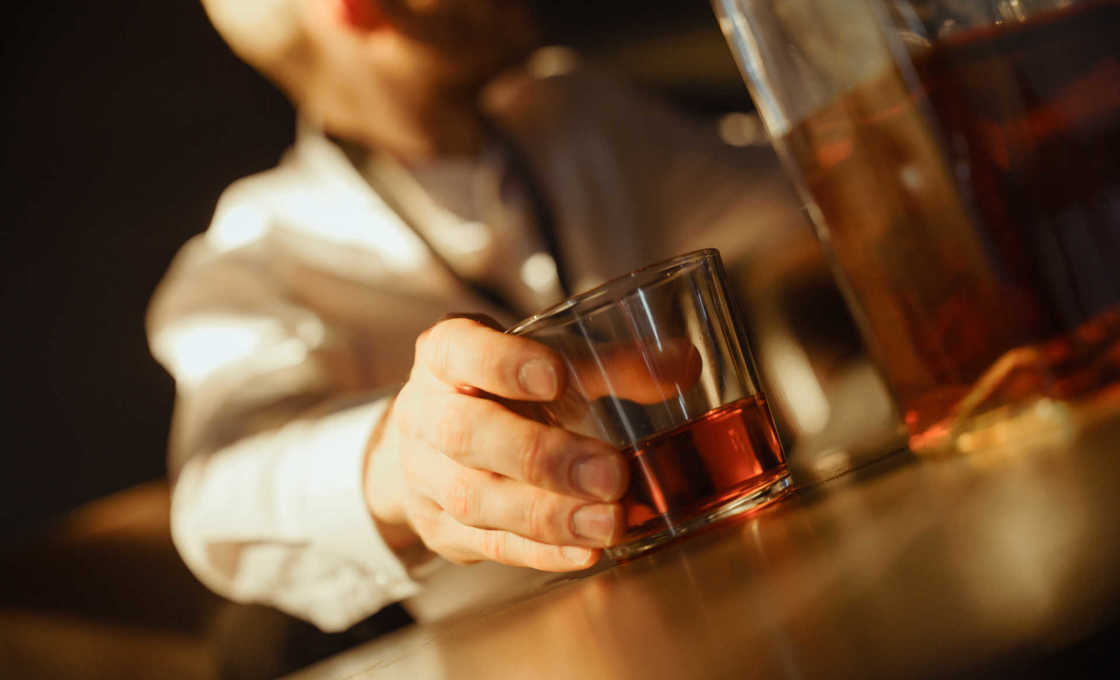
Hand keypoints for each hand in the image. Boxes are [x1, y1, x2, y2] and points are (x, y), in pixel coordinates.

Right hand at [364, 317, 628, 570]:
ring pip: (475, 498)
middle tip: (611, 472)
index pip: (459, 349)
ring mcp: (425, 475)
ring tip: (610, 521)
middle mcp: (424, 412)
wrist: (434, 439)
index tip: (555, 375)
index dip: (502, 362)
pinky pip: (488, 544)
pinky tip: (586, 551)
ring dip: (549, 515)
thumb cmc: (501, 389)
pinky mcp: (440, 528)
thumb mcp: (545, 359)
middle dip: (542, 456)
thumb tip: (683, 365)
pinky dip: (541, 552)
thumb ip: (611, 363)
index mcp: (444, 354)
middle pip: (466, 433)